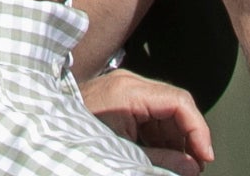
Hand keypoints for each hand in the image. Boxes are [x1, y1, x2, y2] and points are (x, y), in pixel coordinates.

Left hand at [80, 69, 210, 168]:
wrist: (44, 130)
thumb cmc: (78, 138)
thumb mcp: (121, 153)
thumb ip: (159, 160)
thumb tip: (192, 168)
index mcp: (129, 91)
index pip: (179, 101)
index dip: (198, 129)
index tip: (205, 156)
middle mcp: (130, 83)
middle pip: (175, 106)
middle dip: (188, 137)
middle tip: (196, 167)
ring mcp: (125, 90)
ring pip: (165, 113)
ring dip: (176, 140)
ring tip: (180, 167)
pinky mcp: (121, 100)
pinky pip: (151, 116)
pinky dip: (160, 137)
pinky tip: (163, 157)